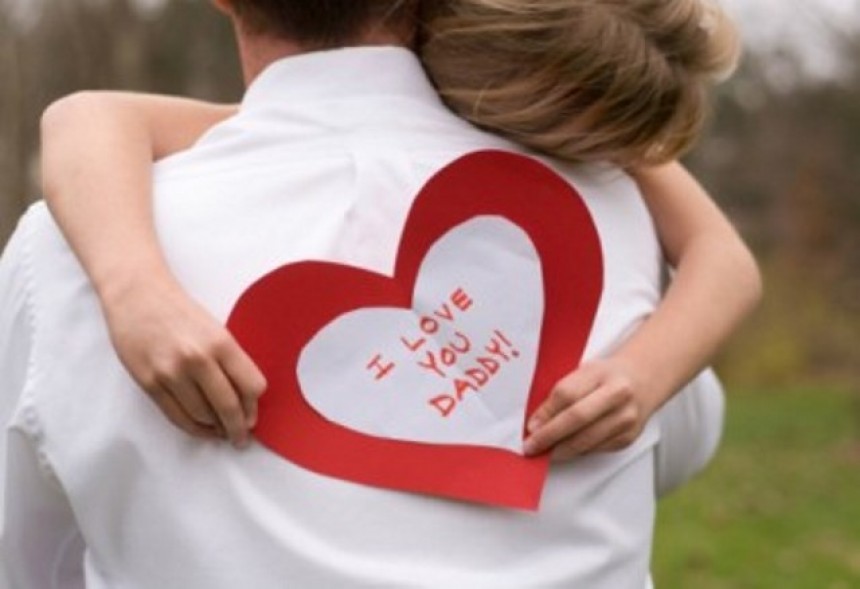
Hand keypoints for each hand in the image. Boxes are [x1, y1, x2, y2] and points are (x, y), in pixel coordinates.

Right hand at [101, 276, 266, 446]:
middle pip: (229, 407)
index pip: (251, 386)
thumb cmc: (179, 311)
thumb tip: (244, 398)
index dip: (254, 406)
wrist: (138, 294)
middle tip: (241, 438)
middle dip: (238, 428)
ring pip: (203, 416)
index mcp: (221, 343)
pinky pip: (177, 416)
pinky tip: (202, 429)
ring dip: (215, 429)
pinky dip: (193, 428)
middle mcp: (198, 359)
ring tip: (220, 431)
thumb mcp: (215, 329)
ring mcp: (171, 373)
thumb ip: (229, 360)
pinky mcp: (149, 383)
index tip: (252, 416)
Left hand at [523, 358, 657, 460]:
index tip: (530, 426)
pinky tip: (566, 450)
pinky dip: (578, 452)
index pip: (567, 393)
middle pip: (577, 418)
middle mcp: (617, 394)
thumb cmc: (607, 375)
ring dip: (562, 450)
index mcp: (601, 372)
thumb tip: (538, 421)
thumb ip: (563, 392)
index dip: (546, 413)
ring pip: (587, 440)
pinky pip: (597, 449)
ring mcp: (626, 417)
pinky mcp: (628, 437)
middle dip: (550, 436)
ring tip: (545, 452)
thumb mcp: (584, 372)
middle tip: (532, 446)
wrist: (644, 379)